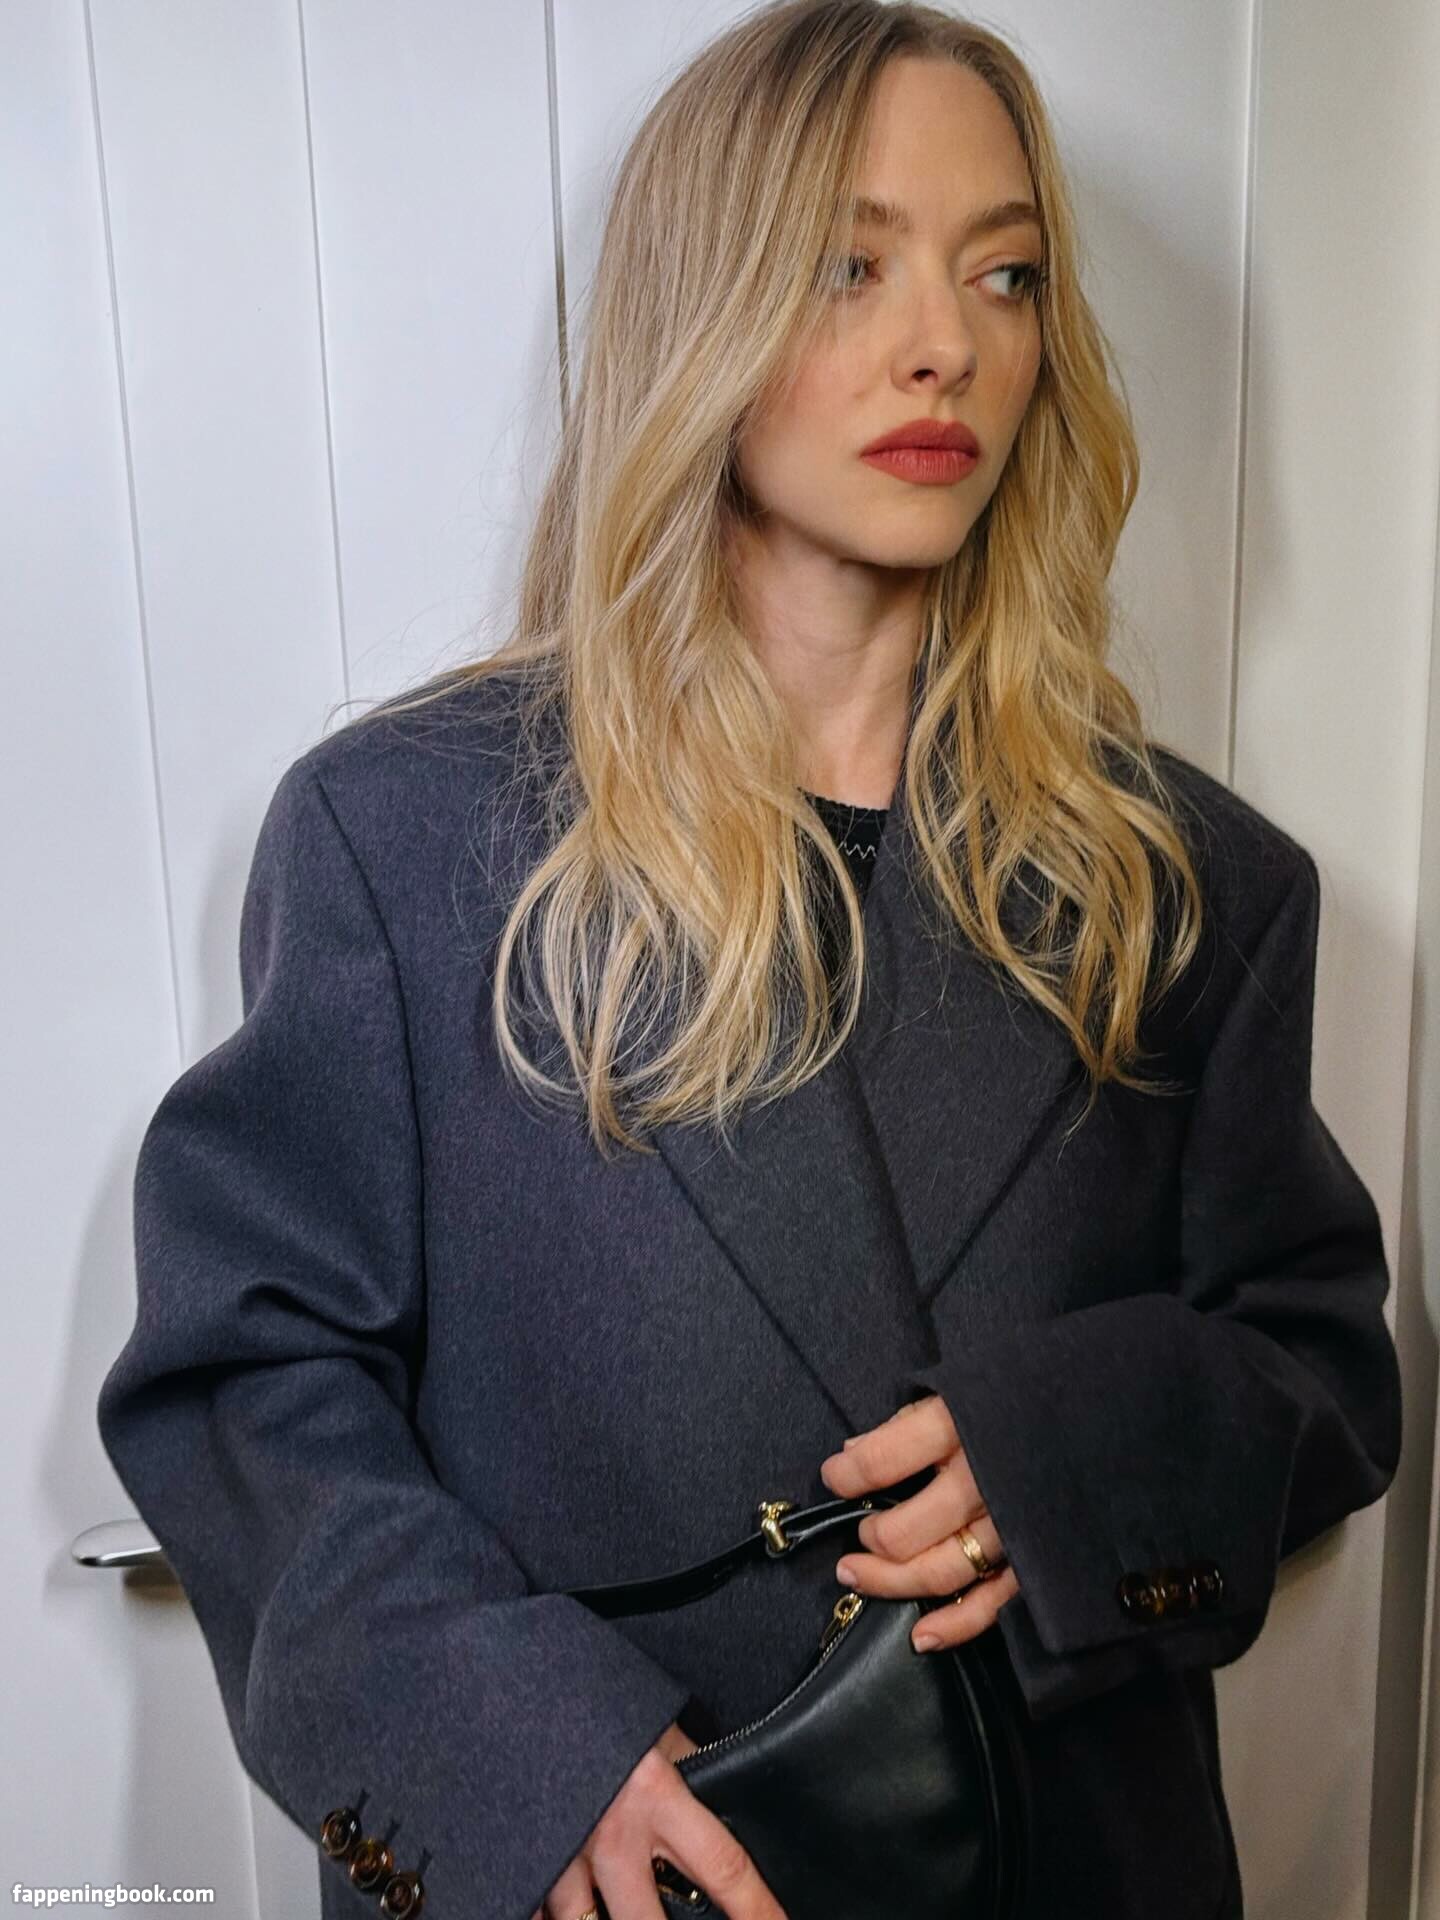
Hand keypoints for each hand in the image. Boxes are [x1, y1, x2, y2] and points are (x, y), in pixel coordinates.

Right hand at [535, 1719, 788, 1919]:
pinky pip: (535, 1912)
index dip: (758, 1909)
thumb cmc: (598, 1698)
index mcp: (656, 1795)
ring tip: (625, 1914)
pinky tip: (568, 1915)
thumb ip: (691, 1764)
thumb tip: (725, 1794)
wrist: (523, 1680)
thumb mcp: (657, 1726)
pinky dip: (550, 1916)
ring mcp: (562, 1854)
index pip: (723, 1867)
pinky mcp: (524, 1859)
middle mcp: (611, 1835)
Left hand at [818, 1394, 1020, 1652]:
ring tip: (856, 1575)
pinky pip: (993, 1604)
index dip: (846, 1475)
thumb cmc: (1022, 1391)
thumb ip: (908, 1424)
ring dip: (893, 1581)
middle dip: (872, 1537)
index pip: (881, 1461)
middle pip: (905, 1532)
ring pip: (942, 1571)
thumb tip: (852, 1456)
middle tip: (859, 1534)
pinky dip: (955, 1626)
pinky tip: (920, 1636)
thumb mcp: (961, 1384)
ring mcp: (1013, 1526)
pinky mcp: (1039, 1560)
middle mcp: (984, 1481)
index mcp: (961, 1426)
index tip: (834, 1476)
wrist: (1105, 1407)